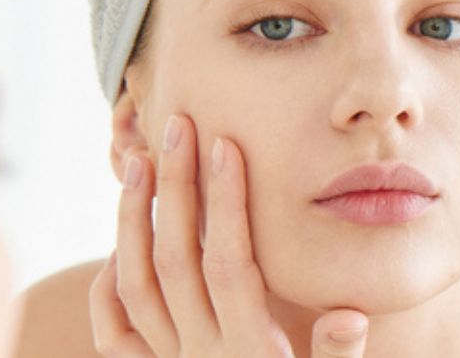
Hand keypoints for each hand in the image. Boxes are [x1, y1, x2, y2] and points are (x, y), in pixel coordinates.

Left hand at [90, 114, 369, 356]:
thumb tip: (351, 313)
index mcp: (250, 353)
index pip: (230, 262)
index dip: (226, 201)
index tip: (225, 144)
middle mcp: (200, 357)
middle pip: (174, 260)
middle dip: (173, 188)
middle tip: (176, 126)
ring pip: (133, 285)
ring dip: (131, 219)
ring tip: (139, 162)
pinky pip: (113, 334)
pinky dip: (108, 285)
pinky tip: (119, 246)